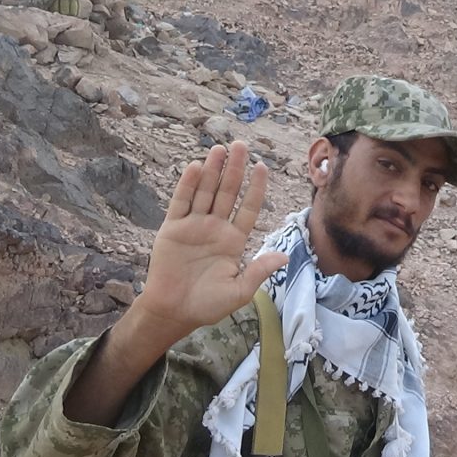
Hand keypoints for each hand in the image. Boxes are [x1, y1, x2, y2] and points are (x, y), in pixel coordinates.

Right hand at [133, 141, 287, 332]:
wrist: (174, 312)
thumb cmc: (208, 304)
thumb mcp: (239, 291)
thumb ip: (258, 270)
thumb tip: (284, 257)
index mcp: (233, 241)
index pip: (248, 208)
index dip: (255, 188)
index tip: (263, 167)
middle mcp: (215, 228)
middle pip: (227, 192)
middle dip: (235, 169)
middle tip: (241, 145)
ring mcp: (193, 226)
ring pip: (205, 192)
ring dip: (212, 170)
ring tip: (220, 148)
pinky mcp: (172, 228)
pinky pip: (181, 202)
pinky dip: (187, 185)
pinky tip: (195, 167)